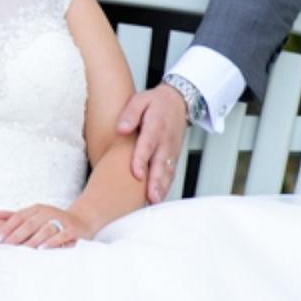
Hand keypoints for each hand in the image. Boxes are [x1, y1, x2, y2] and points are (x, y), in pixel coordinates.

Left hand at [0, 205, 90, 248]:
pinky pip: (61, 235)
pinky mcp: (72, 229)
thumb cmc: (52, 220)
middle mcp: (48, 212)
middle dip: (16, 236)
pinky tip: (42, 249)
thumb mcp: (34, 215)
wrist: (82, 220)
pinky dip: (51, 242)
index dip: (7, 227)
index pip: (19, 217)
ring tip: (22, 250)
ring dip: (33, 239)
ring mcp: (60, 220)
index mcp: (37, 209)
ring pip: (44, 229)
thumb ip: (14, 215)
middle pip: (30, 223)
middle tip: (6, 248)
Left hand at [116, 84, 187, 203]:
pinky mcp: (173, 156)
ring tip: (154, 201)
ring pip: (167, 171)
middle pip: (160, 163)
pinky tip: (158, 197)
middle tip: (150, 197)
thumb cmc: (156, 103)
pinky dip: (166, 186)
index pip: (148, 145)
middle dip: (156, 181)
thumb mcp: (140, 100)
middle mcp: (165, 141)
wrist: (178, 102)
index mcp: (156, 126)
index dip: (142, 159)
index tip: (137, 173)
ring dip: (162, 187)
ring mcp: (171, 150)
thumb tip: (121, 128)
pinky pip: (170, 173)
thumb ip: (130, 113)